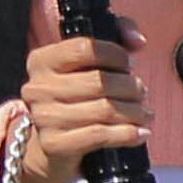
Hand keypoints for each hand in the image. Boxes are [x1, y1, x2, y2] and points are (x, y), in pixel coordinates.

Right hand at [15, 32, 152, 182]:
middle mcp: (38, 87)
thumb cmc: (76, 99)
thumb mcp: (87, 64)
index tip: (128, 65)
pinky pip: (100, 135)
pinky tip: (140, 132)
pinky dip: (127, 134)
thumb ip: (115, 37)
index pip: (85, 48)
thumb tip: (137, 41)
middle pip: (100, 81)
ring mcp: (44, 117)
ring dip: (134, 112)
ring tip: (144, 113)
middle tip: (141, 93)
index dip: (115, 55)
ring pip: (105, 110)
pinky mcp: (54, 143)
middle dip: (131, 87)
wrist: (51, 145)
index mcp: (42, 61)